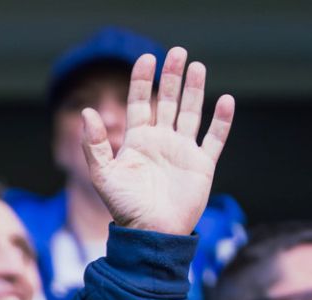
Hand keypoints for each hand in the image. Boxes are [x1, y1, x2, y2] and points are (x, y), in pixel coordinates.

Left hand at [81, 48, 234, 236]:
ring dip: (194, 90)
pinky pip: (214, 138)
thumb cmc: (125, 209)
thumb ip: (94, 145)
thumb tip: (87, 112)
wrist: (151, 234)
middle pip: (167, 102)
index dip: (142, 81)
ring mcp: (183, 151)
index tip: (146, 58)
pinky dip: (221, 120)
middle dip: (171, 78)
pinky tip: (225, 100)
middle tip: (177, 53)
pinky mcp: (202, 164)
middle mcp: (161, 142)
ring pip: (190, 113)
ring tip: (197, 66)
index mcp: (137, 142)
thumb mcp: (104, 175)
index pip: (139, 103)